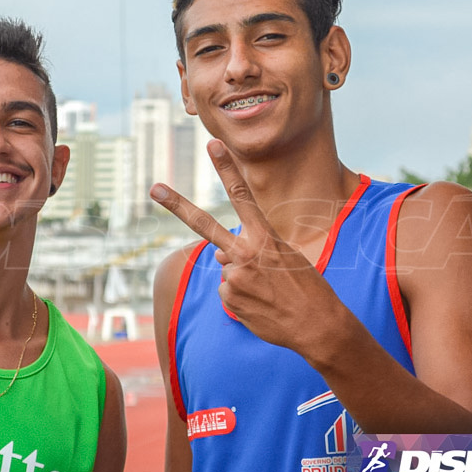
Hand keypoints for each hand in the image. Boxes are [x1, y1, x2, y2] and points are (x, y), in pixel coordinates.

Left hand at [150, 140, 342, 351]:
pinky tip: (262, 304)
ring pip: (227, 267)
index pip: (242, 196)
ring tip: (269, 291)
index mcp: (265, 237)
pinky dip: (242, 296)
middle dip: (177, 205)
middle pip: (205, 224)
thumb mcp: (287, 257)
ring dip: (243, 277)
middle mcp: (245, 253)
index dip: (226, 169)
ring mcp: (234, 276)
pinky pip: (229, 290)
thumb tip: (218, 254)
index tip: (213, 146)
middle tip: (154, 188)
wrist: (317, 326)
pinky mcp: (229, 298)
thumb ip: (251, 248)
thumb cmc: (307, 289)